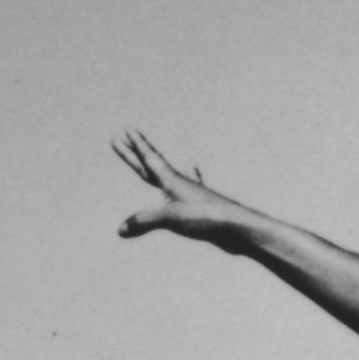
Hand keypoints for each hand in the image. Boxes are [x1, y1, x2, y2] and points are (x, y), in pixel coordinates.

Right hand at [112, 130, 256, 244]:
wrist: (239, 227)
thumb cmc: (206, 217)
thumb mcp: (171, 219)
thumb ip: (144, 221)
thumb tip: (120, 229)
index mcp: (172, 181)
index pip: (149, 159)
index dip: (137, 146)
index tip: (127, 130)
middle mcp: (180, 183)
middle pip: (151, 166)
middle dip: (134, 154)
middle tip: (120, 140)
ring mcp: (191, 193)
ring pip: (167, 176)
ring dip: (154, 166)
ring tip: (147, 155)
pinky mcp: (200, 205)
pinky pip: (190, 185)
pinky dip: (190, 174)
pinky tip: (193, 166)